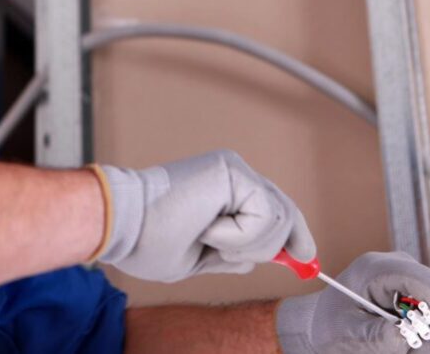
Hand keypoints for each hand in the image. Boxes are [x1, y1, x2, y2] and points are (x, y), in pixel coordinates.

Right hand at [93, 149, 314, 281]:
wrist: (123, 224)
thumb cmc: (148, 240)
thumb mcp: (200, 258)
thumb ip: (231, 254)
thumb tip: (260, 259)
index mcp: (225, 192)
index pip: (273, 212)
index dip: (294, 237)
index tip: (306, 260)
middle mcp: (234, 176)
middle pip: (285, 212)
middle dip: (280, 246)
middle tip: (249, 259)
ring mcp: (234, 170)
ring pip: (278, 218)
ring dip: (247, 244)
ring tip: (208, 239)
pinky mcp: (231, 169)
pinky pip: (263, 215)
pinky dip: (240, 235)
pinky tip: (208, 229)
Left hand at [276, 251, 429, 353]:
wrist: (331, 323)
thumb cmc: (334, 326)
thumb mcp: (347, 334)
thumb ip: (376, 336)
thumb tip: (406, 335)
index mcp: (374, 269)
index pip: (417, 277)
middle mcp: (399, 267)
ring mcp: (414, 278)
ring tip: (407, 353)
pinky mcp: (424, 294)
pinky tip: (415, 349)